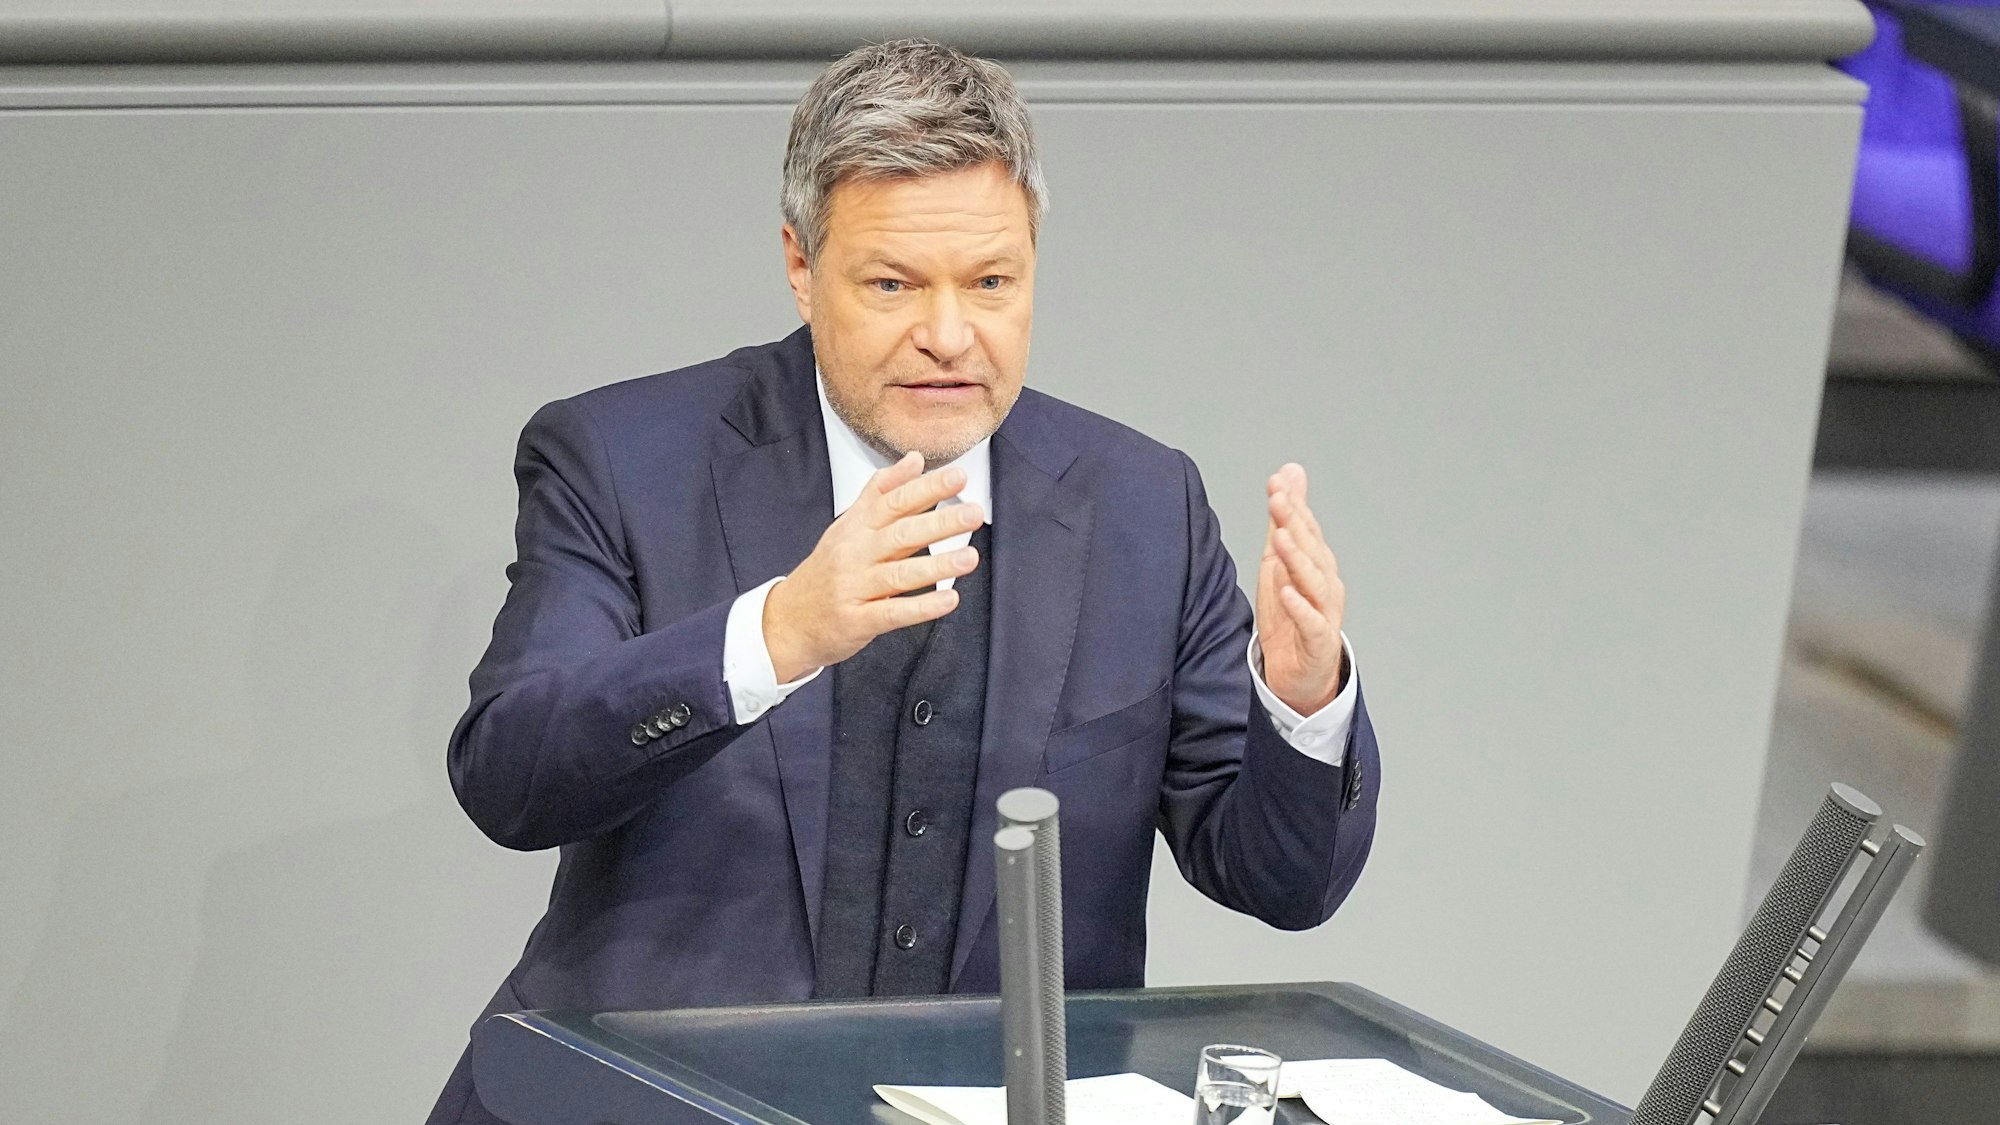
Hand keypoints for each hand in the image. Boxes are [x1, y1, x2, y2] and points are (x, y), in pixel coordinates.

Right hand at [762, 452, 984, 682]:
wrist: (789, 620)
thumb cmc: (826, 570)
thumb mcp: (849, 525)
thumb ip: (882, 492)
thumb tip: (914, 459)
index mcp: (856, 527)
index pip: (893, 501)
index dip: (926, 488)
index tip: (958, 477)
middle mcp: (855, 554)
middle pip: (901, 533)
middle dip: (939, 522)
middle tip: (973, 513)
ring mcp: (855, 588)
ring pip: (900, 573)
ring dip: (937, 565)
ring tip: (970, 557)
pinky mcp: (858, 620)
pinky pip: (892, 613)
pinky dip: (921, 607)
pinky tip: (948, 599)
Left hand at [1255, 462, 1345, 714]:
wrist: (1300, 673)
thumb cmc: (1290, 613)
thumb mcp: (1280, 560)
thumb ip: (1285, 518)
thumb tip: (1289, 471)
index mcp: (1317, 563)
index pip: (1305, 529)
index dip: (1292, 505)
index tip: (1277, 482)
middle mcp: (1326, 583)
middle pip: (1311, 550)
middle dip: (1295, 523)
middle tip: (1278, 499)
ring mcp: (1324, 612)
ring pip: (1314, 582)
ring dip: (1298, 559)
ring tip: (1281, 537)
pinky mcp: (1318, 641)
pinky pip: (1311, 622)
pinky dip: (1300, 607)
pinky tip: (1286, 591)